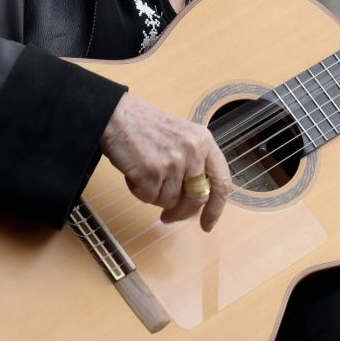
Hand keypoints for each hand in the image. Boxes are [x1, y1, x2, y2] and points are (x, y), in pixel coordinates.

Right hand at [100, 92, 231, 230]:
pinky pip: (150, 199)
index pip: (221, 182)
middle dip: (182, 213)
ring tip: (146, 175)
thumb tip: (197, 203)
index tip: (208, 224)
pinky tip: (136, 174)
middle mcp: (193, 151)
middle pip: (196, 198)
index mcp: (205, 141)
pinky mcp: (151, 172)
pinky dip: (140, 192)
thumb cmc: (147, 128)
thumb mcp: (183, 137)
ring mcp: (173, 162)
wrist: (118, 116)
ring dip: (156, 196)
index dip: (216, 208)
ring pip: (170, 201)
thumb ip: (195, 164)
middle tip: (168, 217)